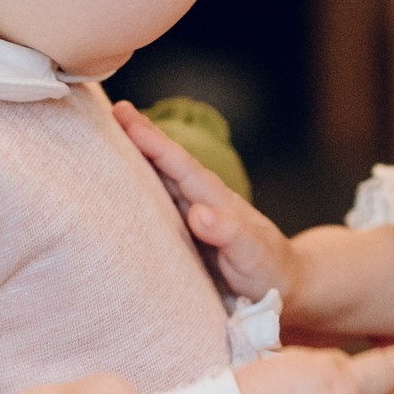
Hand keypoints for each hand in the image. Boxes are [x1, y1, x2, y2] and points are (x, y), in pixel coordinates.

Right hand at [115, 100, 300, 303]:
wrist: (283, 284)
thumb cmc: (269, 269)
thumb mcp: (252, 254)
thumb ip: (229, 233)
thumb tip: (197, 211)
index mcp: (216, 200)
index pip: (179, 166)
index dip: (152, 141)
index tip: (126, 116)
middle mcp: (202, 201)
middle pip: (167, 165)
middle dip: (140, 138)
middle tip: (113, 109)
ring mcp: (194, 217)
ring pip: (161, 181)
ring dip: (137, 160)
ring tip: (110, 139)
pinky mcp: (187, 234)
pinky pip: (159, 207)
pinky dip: (142, 191)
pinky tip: (125, 186)